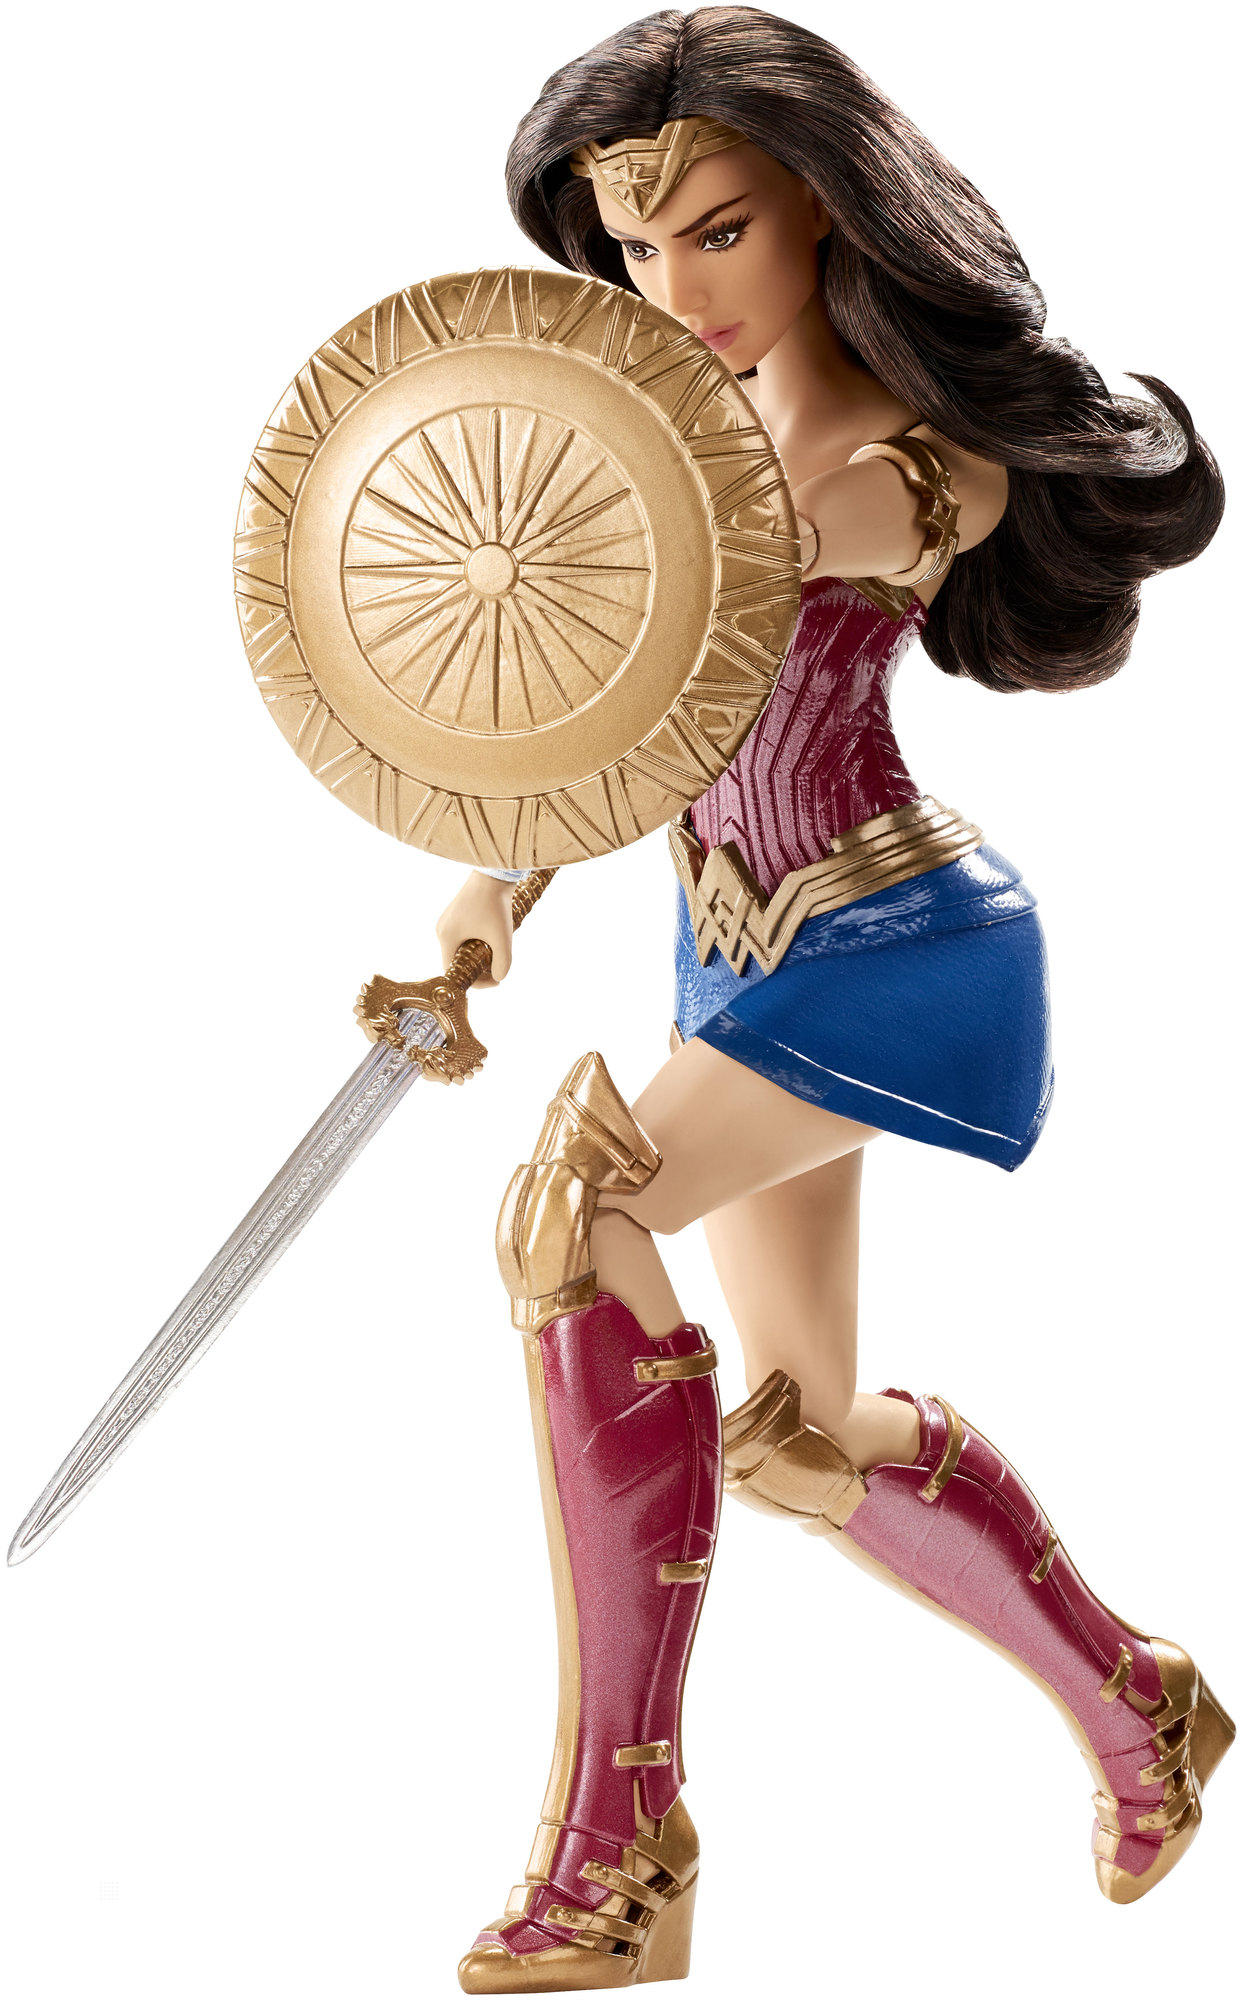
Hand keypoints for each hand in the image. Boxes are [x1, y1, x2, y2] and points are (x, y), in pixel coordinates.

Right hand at [435, 872, 516, 987]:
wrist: (494, 873)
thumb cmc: (496, 905)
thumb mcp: (503, 938)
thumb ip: (503, 963)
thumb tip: (499, 978)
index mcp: (447, 937)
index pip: (453, 972)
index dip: (475, 982)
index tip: (495, 981)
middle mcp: (442, 931)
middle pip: (457, 961)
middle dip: (478, 969)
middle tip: (499, 967)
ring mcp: (447, 922)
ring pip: (461, 950)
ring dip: (478, 956)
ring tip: (497, 951)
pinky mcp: (455, 915)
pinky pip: (462, 938)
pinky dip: (476, 944)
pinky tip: (492, 939)